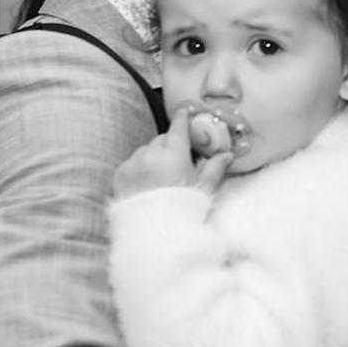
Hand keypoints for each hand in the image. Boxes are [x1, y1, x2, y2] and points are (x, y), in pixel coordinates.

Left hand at [112, 108, 232, 199]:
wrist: (155, 234)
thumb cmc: (183, 210)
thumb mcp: (204, 187)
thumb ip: (216, 167)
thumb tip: (228, 154)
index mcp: (174, 154)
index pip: (178, 127)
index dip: (182, 118)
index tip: (184, 112)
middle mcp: (151, 154)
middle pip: (162, 139)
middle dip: (170, 144)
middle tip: (178, 158)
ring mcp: (133, 164)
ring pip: (145, 150)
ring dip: (153, 155)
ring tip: (161, 174)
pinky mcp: (120, 175)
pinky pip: (131, 163)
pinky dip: (139, 167)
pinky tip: (147, 182)